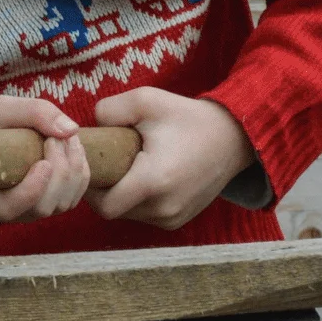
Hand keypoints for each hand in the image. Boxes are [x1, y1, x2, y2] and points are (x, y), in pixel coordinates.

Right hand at [0, 93, 92, 223]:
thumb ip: (33, 112)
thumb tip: (71, 130)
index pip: (9, 208)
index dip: (32, 190)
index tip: (44, 162)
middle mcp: (8, 209)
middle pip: (43, 206)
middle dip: (60, 172)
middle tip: (57, 137)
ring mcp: (30, 208)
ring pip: (63, 204)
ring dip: (74, 171)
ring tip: (67, 138)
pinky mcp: (47, 201)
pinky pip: (73, 197)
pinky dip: (81, 173)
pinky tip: (74, 148)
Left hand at [87, 88, 255, 230]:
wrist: (233, 137)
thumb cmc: (187, 118)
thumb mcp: (145, 100)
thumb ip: (108, 110)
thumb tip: (89, 128)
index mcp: (154, 181)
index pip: (103, 204)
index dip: (89, 187)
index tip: (90, 164)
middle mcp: (164, 208)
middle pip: (114, 210)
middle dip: (103, 189)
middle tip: (104, 162)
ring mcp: (173, 218)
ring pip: (129, 214)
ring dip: (120, 195)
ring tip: (125, 165)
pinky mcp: (179, 220)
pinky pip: (146, 215)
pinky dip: (137, 200)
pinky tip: (142, 176)